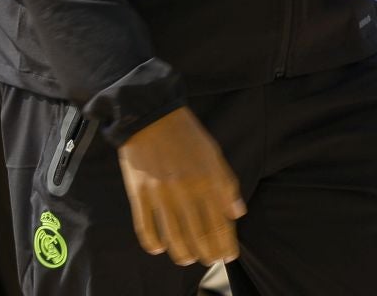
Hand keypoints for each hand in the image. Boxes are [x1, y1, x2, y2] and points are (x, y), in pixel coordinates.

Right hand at [116, 107, 244, 266]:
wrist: (151, 115)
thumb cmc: (186, 134)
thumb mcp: (213, 153)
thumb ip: (227, 184)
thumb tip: (237, 213)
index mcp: (207, 180)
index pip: (220, 223)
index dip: (226, 244)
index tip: (229, 255)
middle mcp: (186, 191)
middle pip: (199, 235)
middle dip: (208, 254)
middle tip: (211, 261)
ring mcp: (160, 195)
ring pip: (174, 237)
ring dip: (183, 254)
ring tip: (189, 259)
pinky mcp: (139, 194)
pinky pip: (146, 228)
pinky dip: (153, 243)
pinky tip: (160, 249)